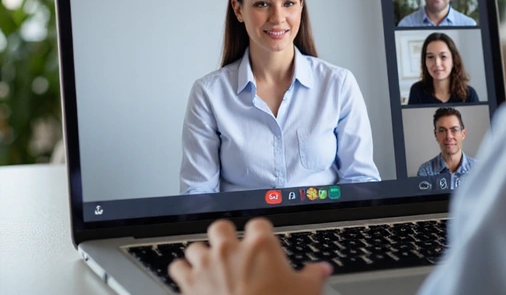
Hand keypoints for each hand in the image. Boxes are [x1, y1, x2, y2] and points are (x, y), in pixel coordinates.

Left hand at [169, 218, 332, 294]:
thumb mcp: (305, 292)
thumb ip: (314, 276)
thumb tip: (322, 270)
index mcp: (260, 245)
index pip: (259, 224)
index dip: (261, 233)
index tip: (264, 243)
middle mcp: (230, 250)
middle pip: (221, 227)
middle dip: (225, 236)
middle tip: (233, 249)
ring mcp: (207, 266)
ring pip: (195, 247)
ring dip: (202, 254)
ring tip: (211, 265)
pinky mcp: (189, 285)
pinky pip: (177, 267)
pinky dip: (183, 272)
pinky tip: (192, 278)